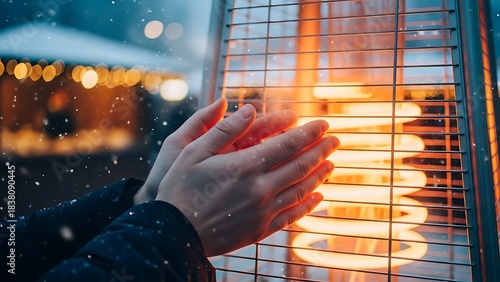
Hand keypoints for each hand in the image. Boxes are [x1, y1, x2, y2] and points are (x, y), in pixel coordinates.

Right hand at [155, 103, 339, 255]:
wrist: (175, 233)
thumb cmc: (180, 189)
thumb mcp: (193, 152)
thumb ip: (224, 130)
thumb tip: (249, 110)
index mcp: (245, 166)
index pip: (288, 144)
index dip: (309, 132)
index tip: (323, 123)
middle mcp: (260, 188)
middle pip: (301, 165)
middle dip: (321, 150)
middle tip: (336, 140)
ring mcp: (263, 211)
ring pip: (301, 189)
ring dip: (320, 174)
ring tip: (332, 164)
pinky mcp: (261, 229)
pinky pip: (293, 215)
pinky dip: (309, 205)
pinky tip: (318, 196)